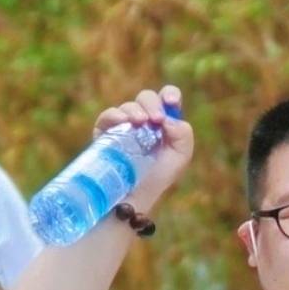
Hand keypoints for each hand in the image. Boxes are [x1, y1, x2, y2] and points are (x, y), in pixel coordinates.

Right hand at [94, 85, 192, 208]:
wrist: (136, 196)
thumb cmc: (159, 177)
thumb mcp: (180, 157)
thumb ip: (183, 134)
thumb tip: (167, 118)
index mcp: (164, 122)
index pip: (167, 98)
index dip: (170, 94)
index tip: (170, 101)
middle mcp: (144, 120)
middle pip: (147, 97)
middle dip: (152, 104)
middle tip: (156, 120)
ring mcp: (124, 125)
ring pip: (128, 106)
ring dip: (135, 111)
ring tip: (139, 123)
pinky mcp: (105, 131)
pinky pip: (108, 116)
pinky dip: (115, 115)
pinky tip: (123, 122)